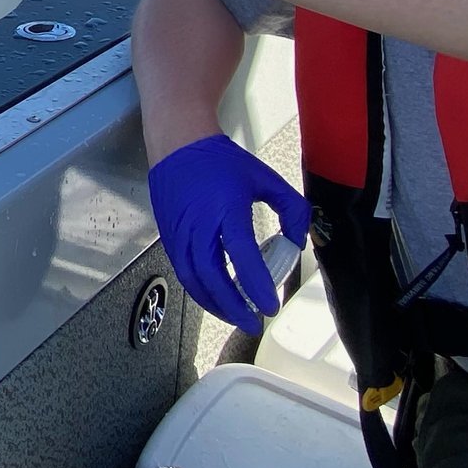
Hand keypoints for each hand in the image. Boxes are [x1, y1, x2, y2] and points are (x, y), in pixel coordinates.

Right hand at [146, 134, 309, 326]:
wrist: (178, 146)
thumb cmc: (222, 161)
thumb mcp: (265, 178)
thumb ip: (291, 208)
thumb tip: (298, 240)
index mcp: (226, 209)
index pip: (241, 255)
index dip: (256, 284)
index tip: (270, 305)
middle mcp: (199, 225)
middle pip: (211, 277)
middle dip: (233, 306)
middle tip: (254, 321)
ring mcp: (180, 234)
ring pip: (194, 280)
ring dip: (215, 304)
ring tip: (236, 315)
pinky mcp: (169, 238)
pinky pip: (184, 273)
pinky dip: (200, 291)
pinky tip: (216, 298)